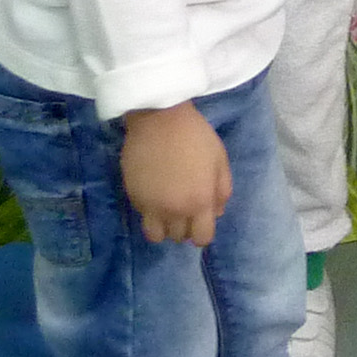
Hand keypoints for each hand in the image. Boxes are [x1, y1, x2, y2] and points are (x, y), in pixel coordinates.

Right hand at [119, 102, 231, 245]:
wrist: (159, 118)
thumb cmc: (195, 135)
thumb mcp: (220, 159)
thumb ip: (222, 190)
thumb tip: (216, 212)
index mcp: (200, 202)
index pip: (202, 238)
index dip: (202, 232)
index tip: (200, 221)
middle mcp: (175, 210)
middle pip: (179, 237)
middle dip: (184, 227)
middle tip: (184, 207)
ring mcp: (151, 206)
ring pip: (157, 235)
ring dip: (164, 226)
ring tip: (167, 208)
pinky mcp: (134, 197)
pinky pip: (143, 216)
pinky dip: (149, 211)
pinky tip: (154, 193)